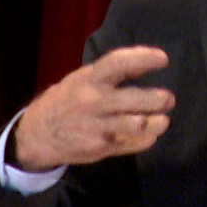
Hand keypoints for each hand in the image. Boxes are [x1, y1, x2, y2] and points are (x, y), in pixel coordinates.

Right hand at [11, 47, 174, 170]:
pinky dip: (146, 139)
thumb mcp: (82, 79)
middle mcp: (94, 101)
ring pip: (139, 124)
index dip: (144, 58)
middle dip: (159, 99)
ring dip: (158, 122)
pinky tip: (149, 135)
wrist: (38, 135)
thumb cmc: (66, 101)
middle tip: (168, 99)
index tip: (163, 59)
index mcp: (89, 79)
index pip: (119, 63)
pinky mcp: (101, 148)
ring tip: (163, 120)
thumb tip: (146, 64)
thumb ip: (112, 73)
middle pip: (137, 98)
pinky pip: (133, 143)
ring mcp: (98, 126)